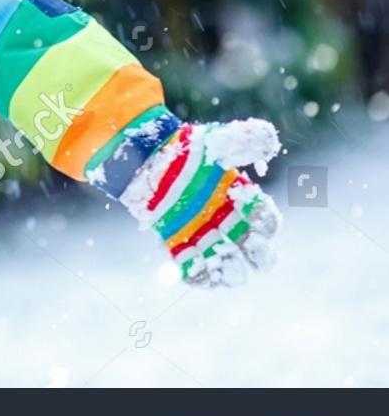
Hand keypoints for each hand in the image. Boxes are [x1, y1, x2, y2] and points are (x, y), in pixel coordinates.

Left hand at [120, 117, 282, 287]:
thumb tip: (270, 141)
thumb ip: (243, 140)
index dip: (267, 222)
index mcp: (240, 198)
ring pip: (226, 262)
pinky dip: (198, 275)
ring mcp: (202, 232)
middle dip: (258, 255)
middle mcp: (225, 219)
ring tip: (229, 269)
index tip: (258, 217)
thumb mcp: (216, 141)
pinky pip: (192, 267)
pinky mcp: (177, 240)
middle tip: (253, 253)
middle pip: (253, 248)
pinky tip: (201, 274)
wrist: (146, 157)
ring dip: (231, 270)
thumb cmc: (185, 149)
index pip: (265, 219)